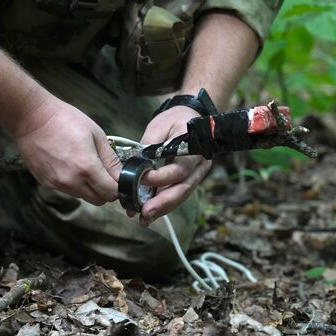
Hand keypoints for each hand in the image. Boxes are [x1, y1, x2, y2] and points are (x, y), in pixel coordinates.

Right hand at [14, 99, 121, 205]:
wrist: (32, 118)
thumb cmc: (66, 120)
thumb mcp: (96, 134)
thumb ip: (110, 159)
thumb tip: (121, 176)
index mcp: (87, 167)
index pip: (110, 192)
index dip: (118, 188)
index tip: (118, 179)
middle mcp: (72, 181)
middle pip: (98, 200)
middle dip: (105, 191)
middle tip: (104, 174)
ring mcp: (57, 184)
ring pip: (82, 196)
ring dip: (89, 187)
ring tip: (84, 166)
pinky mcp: (46, 183)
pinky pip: (67, 190)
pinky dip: (73, 183)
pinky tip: (68, 165)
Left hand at [137, 105, 211, 225]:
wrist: (190, 117)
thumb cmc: (174, 120)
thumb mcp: (159, 126)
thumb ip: (148, 146)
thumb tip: (135, 166)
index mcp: (194, 147)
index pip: (179, 169)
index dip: (160, 178)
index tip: (140, 180)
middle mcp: (200, 164)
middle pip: (183, 188)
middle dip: (163, 203)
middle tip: (144, 213)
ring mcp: (197, 174)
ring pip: (181, 195)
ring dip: (162, 208)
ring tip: (144, 218)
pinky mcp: (190, 179)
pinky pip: (178, 194)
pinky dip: (164, 204)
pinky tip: (149, 213)